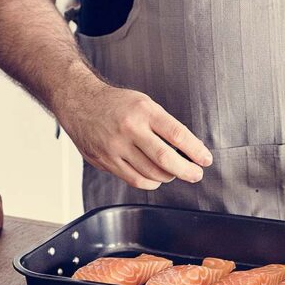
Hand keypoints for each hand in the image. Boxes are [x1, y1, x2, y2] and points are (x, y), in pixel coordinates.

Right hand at [56, 80, 212, 189]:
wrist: (78, 101)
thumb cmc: (114, 103)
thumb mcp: (143, 103)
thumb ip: (162, 125)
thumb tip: (187, 149)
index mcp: (143, 111)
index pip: (177, 134)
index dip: (195, 150)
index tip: (205, 159)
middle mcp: (129, 129)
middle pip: (165, 159)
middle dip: (186, 171)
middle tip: (196, 174)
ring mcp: (115, 147)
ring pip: (151, 174)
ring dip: (168, 177)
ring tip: (174, 173)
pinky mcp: (106, 161)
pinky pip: (134, 180)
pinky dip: (150, 182)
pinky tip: (155, 177)